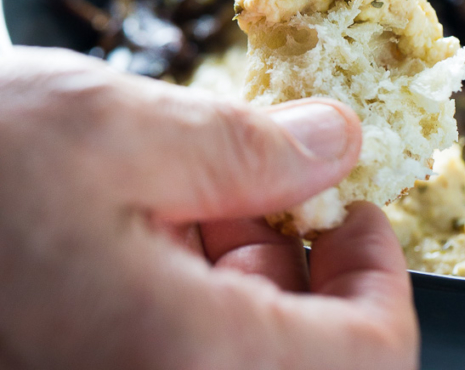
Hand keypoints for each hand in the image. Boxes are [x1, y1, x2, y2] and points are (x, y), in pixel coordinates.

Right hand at [0, 47, 417, 369]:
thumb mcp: (117, 127)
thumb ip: (248, 146)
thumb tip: (338, 146)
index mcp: (175, 361)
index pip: (362, 365)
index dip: (379, 282)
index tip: (358, 210)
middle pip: (304, 369)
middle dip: (305, 273)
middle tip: (271, 185)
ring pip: (242, 365)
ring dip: (249, 283)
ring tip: (204, 194)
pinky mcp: (77, 368)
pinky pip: (176, 358)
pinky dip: (195, 298)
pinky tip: (160, 227)